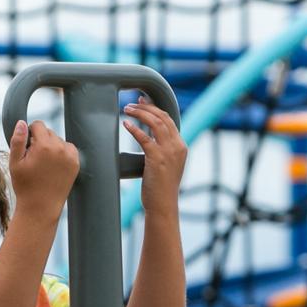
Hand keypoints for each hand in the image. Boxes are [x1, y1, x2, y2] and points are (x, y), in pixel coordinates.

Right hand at [7, 119, 78, 227]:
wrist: (41, 207)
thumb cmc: (25, 186)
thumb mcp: (15, 163)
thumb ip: (17, 140)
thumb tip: (22, 123)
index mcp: (43, 146)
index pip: (38, 125)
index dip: (30, 134)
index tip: (27, 147)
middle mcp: (59, 148)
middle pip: (49, 132)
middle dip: (40, 141)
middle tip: (34, 159)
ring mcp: (70, 156)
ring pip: (59, 140)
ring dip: (51, 147)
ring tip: (44, 165)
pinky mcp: (76, 163)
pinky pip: (68, 149)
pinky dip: (62, 153)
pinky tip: (53, 166)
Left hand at [124, 97, 185, 211]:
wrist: (163, 205)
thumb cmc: (161, 189)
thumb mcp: (166, 166)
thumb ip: (162, 152)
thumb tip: (149, 141)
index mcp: (181, 146)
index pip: (169, 120)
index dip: (155, 109)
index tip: (143, 102)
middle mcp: (177, 146)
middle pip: (162, 117)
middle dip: (146, 107)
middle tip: (132, 103)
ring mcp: (168, 152)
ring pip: (154, 123)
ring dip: (139, 113)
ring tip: (127, 109)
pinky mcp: (157, 158)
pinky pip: (144, 137)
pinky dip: (134, 128)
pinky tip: (125, 124)